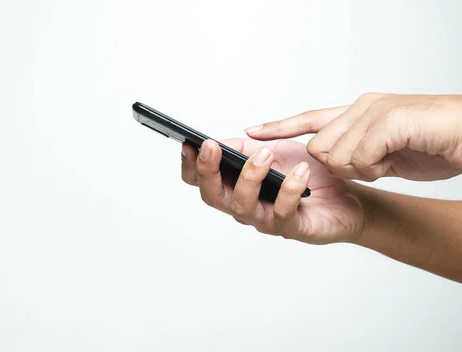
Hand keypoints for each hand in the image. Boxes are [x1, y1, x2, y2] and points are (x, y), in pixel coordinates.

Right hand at [181, 138, 364, 243]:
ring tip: (266, 155)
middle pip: (212, 196)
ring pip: (242, 206)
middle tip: (212, 148)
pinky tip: (299, 172)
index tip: (190, 144)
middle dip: (208, 171)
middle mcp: (245, 204)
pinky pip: (282, 213)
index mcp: (236, 184)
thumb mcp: (277, 149)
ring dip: (250, 177)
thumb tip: (223, 140)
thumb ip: (249, 146)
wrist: (349, 195)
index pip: (201, 181)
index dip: (191, 165)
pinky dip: (289, 190)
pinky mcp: (292, 228)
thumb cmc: (310, 173)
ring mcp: (266, 219)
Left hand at [245, 93, 461, 180]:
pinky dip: (373, 169)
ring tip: (387, 161)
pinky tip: (394, 160)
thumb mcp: (385, 152)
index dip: (280, 128)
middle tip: (372, 166)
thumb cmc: (432, 145)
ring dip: (359, 169)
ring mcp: (374, 111)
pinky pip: (358, 157)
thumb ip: (355, 151)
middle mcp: (362, 107)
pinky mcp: (387, 120)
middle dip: (341, 167)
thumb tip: (329, 162)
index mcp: (360, 112)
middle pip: (318, 147)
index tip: (252, 132)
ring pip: (334, 154)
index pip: (310, 119)